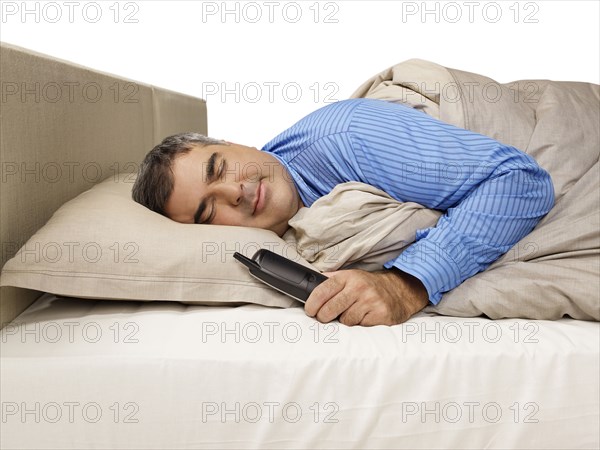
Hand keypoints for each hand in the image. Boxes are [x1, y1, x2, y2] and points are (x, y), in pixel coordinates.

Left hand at [304, 268, 429, 325]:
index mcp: (348, 277)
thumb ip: (331, 279)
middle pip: (330, 309)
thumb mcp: (351, 276)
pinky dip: (359, 325)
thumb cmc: (369, 285)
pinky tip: (364, 317)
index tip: (310, 310)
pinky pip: (360, 327)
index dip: (312, 303)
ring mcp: (370, 301)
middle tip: (325, 317)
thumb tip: (310, 281)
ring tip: (353, 313)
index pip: (323, 291)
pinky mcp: (380, 314)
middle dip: (324, 316)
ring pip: (345, 321)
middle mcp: (359, 287)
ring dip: (345, 320)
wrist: (399, 290)